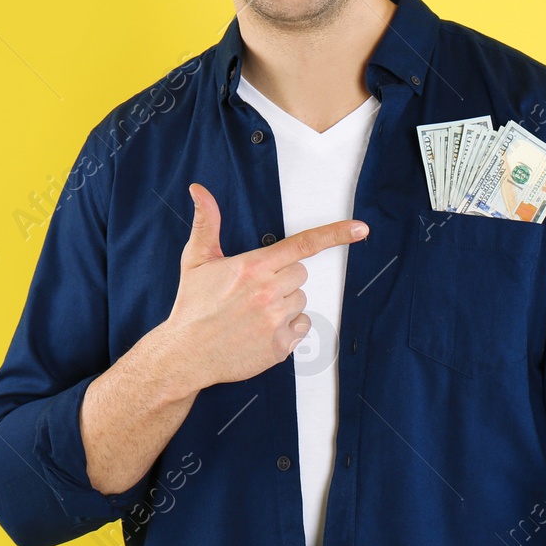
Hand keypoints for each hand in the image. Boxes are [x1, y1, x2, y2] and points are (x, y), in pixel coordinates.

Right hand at [158, 182, 368, 391]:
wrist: (185, 354)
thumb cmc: (192, 306)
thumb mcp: (196, 260)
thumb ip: (206, 223)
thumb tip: (200, 190)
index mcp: (253, 267)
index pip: (302, 244)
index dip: (335, 234)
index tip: (360, 228)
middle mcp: (268, 293)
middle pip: (300, 274)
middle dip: (282, 279)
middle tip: (253, 291)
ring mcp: (276, 321)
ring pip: (301, 301)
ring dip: (284, 304)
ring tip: (253, 313)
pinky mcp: (280, 347)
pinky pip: (301, 328)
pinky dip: (287, 329)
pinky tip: (261, 331)